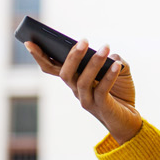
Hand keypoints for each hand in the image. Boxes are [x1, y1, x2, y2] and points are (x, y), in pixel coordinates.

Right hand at [25, 40, 142, 141]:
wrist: (130, 119)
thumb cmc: (120, 92)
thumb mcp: (117, 69)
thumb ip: (112, 58)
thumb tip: (109, 54)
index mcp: (74, 79)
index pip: (52, 68)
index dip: (39, 56)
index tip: (29, 42)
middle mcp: (76, 90)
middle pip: (65, 74)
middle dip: (72, 56)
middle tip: (83, 40)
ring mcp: (87, 100)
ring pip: (83, 81)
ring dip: (94, 63)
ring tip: (105, 48)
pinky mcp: (101, 107)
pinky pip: (102, 90)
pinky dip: (109, 76)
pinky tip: (117, 64)